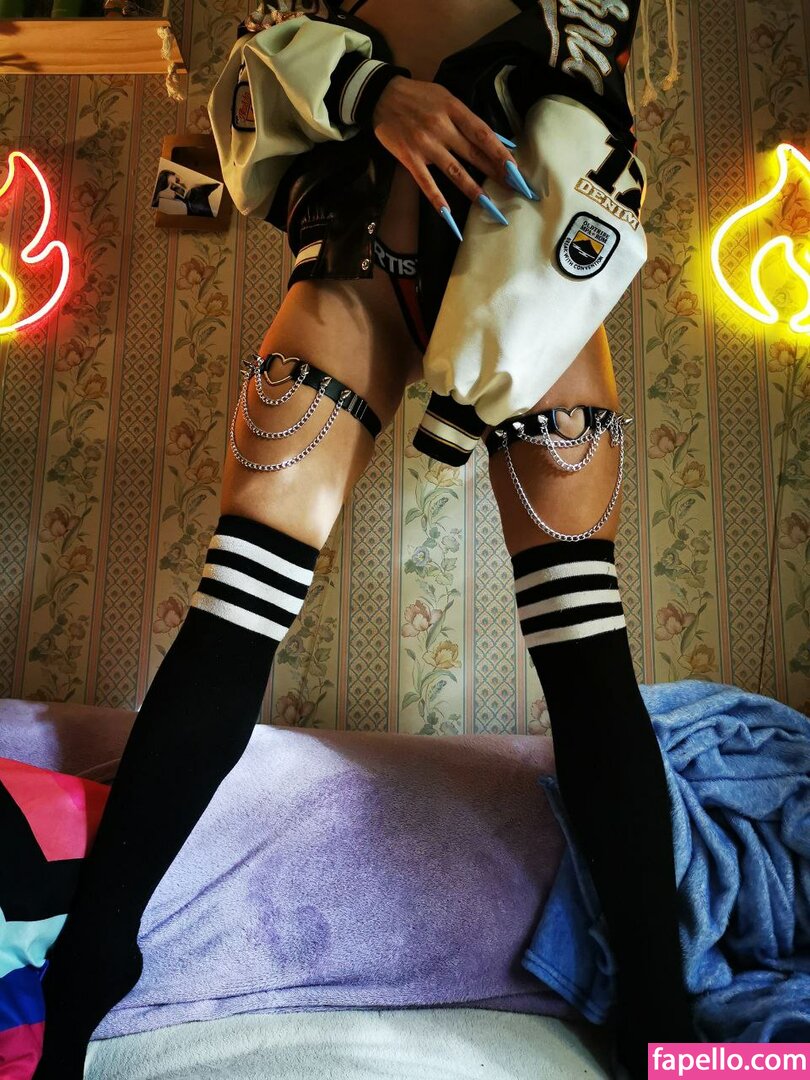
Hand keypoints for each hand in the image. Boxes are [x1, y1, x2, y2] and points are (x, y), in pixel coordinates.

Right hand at [371, 75, 526, 216]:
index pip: (483, 134)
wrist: (381, 95)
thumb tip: (498, 141)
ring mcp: (425, 145)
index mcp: (454, 110)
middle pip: (474, 154)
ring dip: (474, 190)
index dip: (501, 153)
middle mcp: (442, 128)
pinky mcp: (409, 158)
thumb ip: (468, 119)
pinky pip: (426, 182)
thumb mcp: (446, 98)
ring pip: (454, 171)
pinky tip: (448, 215)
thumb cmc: (418, 96)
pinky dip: (437, 199)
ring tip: (490, 206)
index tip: (516, 169)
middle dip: (496, 173)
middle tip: (514, 190)